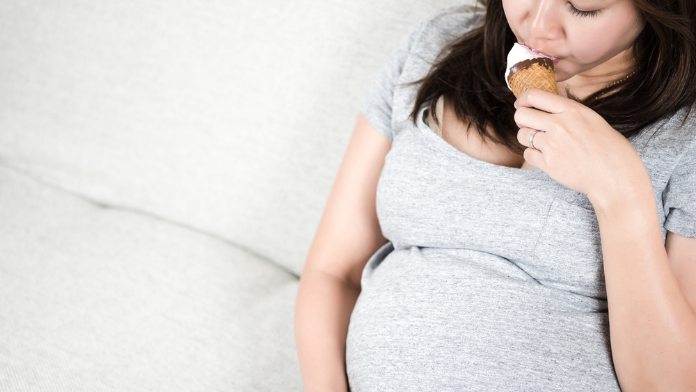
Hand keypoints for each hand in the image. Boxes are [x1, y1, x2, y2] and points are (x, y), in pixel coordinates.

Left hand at [514, 88, 647, 204]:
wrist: (615, 177)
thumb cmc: (609, 148)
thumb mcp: (591, 119)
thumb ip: (567, 112)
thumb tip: (545, 107)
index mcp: (572, 110)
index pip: (534, 96)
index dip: (522, 100)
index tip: (521, 105)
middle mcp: (559, 125)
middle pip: (520, 116)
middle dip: (522, 120)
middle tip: (531, 126)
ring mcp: (552, 145)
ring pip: (522, 136)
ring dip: (528, 139)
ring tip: (544, 144)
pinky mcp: (547, 164)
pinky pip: (527, 154)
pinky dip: (534, 155)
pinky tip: (548, 157)